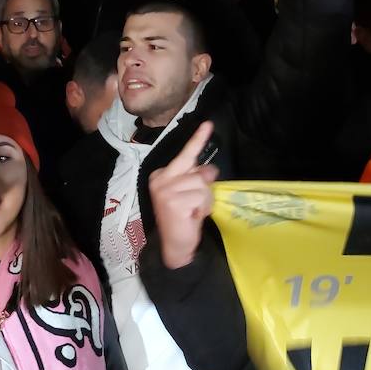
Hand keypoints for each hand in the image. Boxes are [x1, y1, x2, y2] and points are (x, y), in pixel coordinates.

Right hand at [149, 122, 217, 269]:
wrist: (174, 245)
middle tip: (194, 204)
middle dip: (203, 188)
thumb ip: (197, 177)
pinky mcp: (173, 203)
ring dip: (203, 202)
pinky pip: (201, 198)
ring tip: (192, 212)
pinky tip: (191, 218)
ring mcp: (165, 191)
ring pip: (202, 186)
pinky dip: (202, 210)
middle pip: (197, 172)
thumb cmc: (183, 217)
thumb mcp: (190, 192)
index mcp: (162, 174)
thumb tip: (210, 170)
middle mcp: (160, 179)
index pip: (185, 154)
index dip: (198, 140)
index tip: (208, 124)